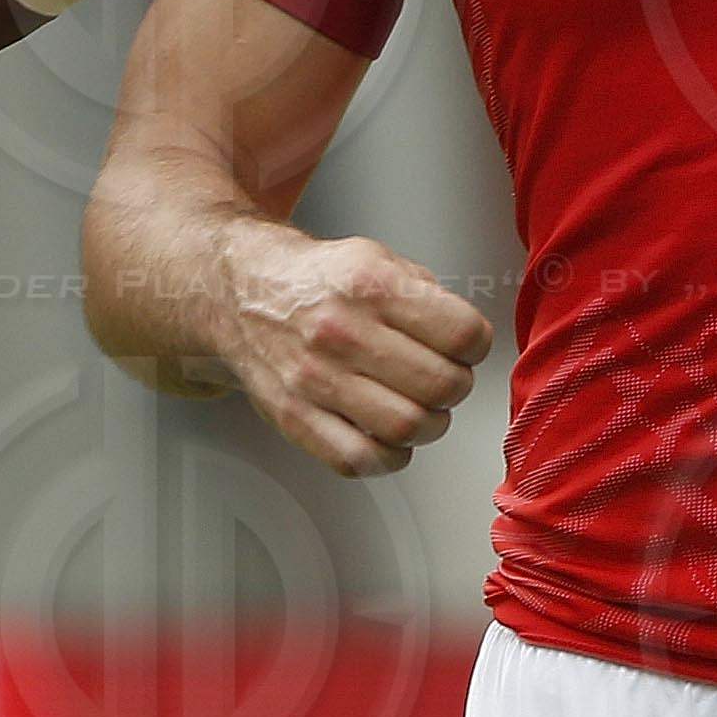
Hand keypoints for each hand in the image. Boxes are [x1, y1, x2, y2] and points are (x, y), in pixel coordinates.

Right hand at [207, 229, 489, 474]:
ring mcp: (314, 379)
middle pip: (441, 385)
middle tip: (447, 379)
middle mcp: (341, 332)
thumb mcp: (376, 257)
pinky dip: (389, 457)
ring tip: (421, 407)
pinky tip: (389, 436)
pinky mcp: (293, 417)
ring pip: (407, 427)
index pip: (461, 332)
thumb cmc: (316, 280)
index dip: (476, 343)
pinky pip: (358, 459)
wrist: (239, 293)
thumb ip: (426, 293)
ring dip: (430, 424)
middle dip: (457, 386)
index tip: (468, 345)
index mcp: (369, 285)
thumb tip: (466, 338)